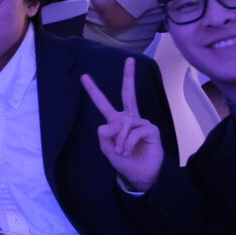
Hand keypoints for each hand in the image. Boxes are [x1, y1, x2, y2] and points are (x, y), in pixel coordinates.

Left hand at [79, 59, 164, 191]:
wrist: (140, 175)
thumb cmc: (124, 161)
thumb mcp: (107, 149)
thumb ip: (105, 135)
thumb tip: (112, 122)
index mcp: (116, 122)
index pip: (104, 104)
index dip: (94, 91)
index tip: (84, 77)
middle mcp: (130, 119)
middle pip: (128, 94)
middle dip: (128, 76)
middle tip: (129, 59)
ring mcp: (141, 122)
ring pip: (125, 123)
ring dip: (120, 140)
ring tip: (122, 151)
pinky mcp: (151, 129)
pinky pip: (135, 131)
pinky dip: (129, 142)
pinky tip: (130, 150)